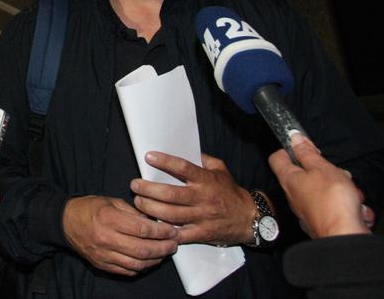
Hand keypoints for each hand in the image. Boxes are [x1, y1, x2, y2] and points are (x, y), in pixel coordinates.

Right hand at [61, 195, 177, 274]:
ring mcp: (104, 254)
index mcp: (109, 218)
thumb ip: (133, 212)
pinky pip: (127, 271)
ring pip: (137, 264)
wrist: (66, 222)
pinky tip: (149, 260)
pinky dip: (142, 268)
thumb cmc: (89, 209)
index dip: (161, 232)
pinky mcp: (102, 265)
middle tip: (174, 244)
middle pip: (142, 249)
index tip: (172, 230)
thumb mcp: (112, 201)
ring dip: (155, 260)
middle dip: (163, 248)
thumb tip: (154, 221)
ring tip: (164, 253)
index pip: (142, 229)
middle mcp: (106, 238)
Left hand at [130, 152, 255, 245]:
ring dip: (150, 208)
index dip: (165, 162)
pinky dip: (164, 231)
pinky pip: (179, 234)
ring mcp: (201, 217)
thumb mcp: (221, 170)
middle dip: (148, 189)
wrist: (249, 219)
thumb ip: (204, 159)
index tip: (149, 156)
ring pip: (170, 214)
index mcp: (206, 180)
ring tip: (138, 202)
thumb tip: (188, 149)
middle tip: (135, 185)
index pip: (183, 168)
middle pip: (170, 194)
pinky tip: (152, 224)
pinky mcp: (201, 234)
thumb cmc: (231, 192)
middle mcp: (203, 198)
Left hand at [268, 133, 370, 237]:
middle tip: (339, 174)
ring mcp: (308, 211)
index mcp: (290, 180)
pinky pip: (335, 209)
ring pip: (325, 192)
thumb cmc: (333, 202)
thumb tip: (294, 138)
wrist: (344, 237)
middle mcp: (294, 196)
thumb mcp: (322, 168)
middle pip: (306, 175)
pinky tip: (357, 211)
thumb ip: (308, 153)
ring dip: (342, 191)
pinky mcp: (323, 223)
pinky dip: (348, 208)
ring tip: (352, 195)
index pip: (278, 158)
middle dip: (327, 172)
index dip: (290, 149)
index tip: (307, 148)